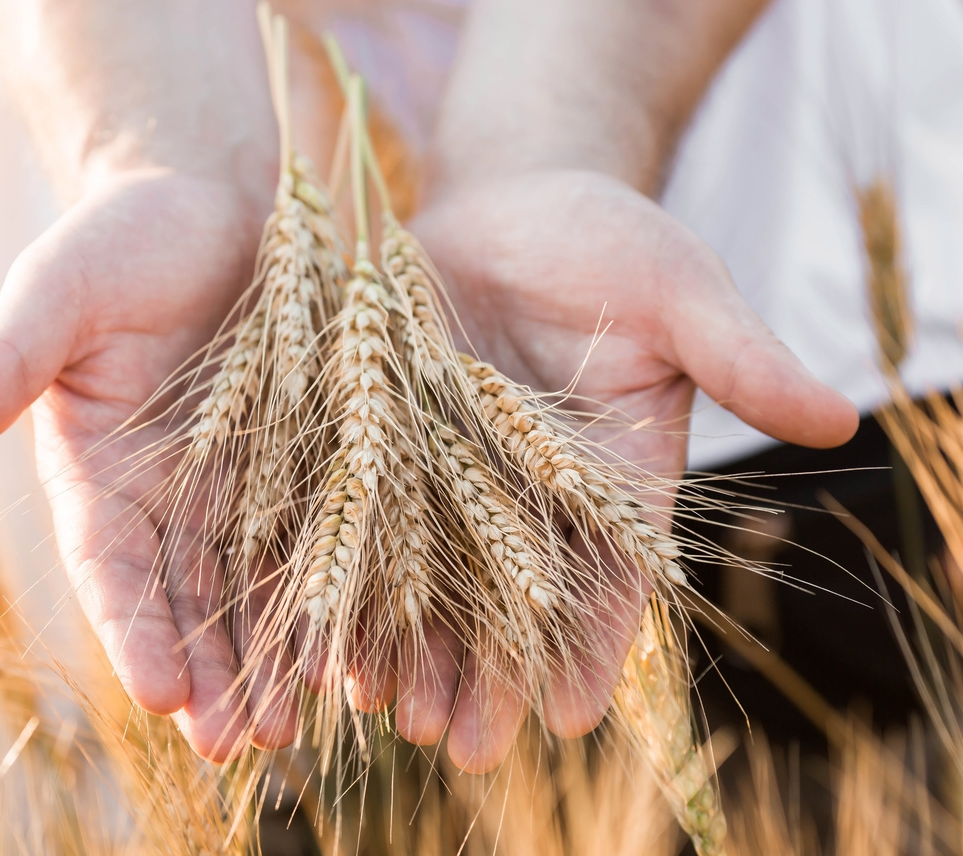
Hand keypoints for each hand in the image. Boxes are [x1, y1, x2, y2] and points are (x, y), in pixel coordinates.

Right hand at [0, 167, 289, 758]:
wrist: (222, 197)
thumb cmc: (124, 237)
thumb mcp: (56, 289)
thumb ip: (4, 361)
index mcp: (100, 471)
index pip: (113, 569)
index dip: (136, 631)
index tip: (163, 696)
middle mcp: (171, 495)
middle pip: (190, 600)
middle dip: (213, 673)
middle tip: (242, 745)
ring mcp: (245, 483)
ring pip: (258, 587)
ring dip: (276, 658)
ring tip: (298, 725)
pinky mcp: (312, 460)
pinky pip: (324, 538)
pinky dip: (337, 594)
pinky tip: (362, 648)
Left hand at [404, 168, 857, 765]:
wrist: (508, 199)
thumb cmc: (607, 237)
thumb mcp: (677, 287)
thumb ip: (742, 356)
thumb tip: (841, 419)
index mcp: (614, 472)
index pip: (610, 574)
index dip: (592, 645)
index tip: (570, 714)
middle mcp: (533, 490)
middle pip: (514, 601)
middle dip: (491, 675)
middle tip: (467, 752)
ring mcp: (455, 470)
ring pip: (436, 578)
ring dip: (417, 651)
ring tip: (393, 719)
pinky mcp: (388, 439)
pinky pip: (367, 522)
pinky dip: (352, 579)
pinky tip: (328, 638)